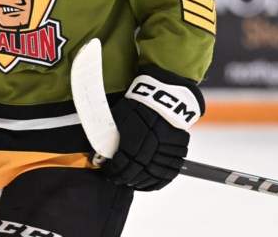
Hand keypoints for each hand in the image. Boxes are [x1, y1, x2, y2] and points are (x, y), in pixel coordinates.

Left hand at [101, 66, 204, 190]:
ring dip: (140, 183)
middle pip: (135, 173)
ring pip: (152, 175)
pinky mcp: (178, 150)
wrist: (162, 95)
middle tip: (116, 179)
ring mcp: (166, 150)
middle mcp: (151, 147)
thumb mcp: (118, 117)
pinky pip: (169, 173)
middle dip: (123, 178)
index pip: (121, 165)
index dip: (112, 172)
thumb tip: (100, 156)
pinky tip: (149, 184)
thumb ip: (110, 137)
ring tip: (131, 182)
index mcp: (133, 139)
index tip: (107, 173)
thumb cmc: (136, 104)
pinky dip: (158, 182)